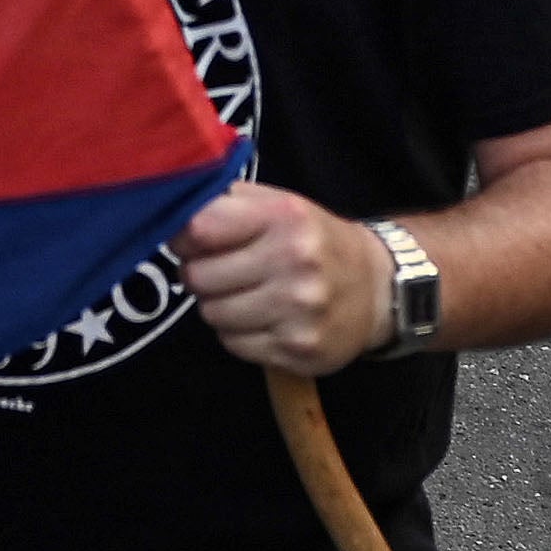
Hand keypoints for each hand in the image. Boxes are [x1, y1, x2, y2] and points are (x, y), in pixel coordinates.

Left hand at [174, 183, 390, 375]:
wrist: (379, 289)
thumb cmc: (314, 242)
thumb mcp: (280, 205)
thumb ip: (227, 202)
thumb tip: (171, 209)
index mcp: (284, 217)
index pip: (199, 228)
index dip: (183, 237)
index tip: (189, 241)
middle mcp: (294, 261)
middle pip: (199, 277)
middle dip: (201, 275)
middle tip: (222, 271)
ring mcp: (299, 310)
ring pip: (212, 314)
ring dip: (219, 306)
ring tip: (246, 294)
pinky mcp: (300, 349)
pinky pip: (233, 344)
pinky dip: (238, 333)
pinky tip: (263, 319)